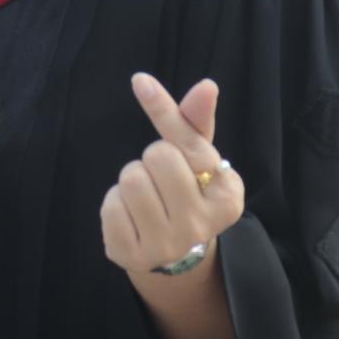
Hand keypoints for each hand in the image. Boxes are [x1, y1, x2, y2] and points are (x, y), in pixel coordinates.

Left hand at [100, 73, 245, 276]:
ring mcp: (167, 245)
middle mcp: (201, 225)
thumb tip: (207, 86)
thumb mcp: (198, 161)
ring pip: (131, 179)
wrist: (173, 254)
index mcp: (227, 198)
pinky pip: (111, 206)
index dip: (162, 109)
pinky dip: (114, 204)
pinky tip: (131, 217)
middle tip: (160, 179)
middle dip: (152, 159)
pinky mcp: (133, 256)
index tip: (140, 81)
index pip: (187, 142)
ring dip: (131, 180)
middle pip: (157, 157)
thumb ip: (196, 124)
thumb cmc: (186, 193)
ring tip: (146, 198)